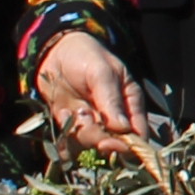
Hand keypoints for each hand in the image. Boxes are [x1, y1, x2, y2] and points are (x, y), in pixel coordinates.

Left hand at [30, 28, 147, 149]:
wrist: (56, 50)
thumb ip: (111, 100)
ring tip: (75, 109)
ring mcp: (92, 122)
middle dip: (100, 138)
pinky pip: (70, 138)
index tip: (116, 144)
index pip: (138, 133)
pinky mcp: (71, 123)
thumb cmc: (87, 56)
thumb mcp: (103, 73)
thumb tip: (123, 128)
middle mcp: (113, 118)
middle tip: (86, 120)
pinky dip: (65, 129)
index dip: (131, 145)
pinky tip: (63, 111)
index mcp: (130, 104)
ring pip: (91, 142)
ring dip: (82, 131)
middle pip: (114, 143)